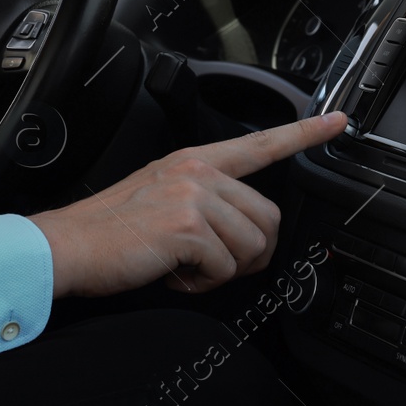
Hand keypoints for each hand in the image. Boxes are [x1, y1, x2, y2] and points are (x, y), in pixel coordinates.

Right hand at [27, 112, 347, 297]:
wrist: (68, 246)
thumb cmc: (108, 232)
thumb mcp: (160, 199)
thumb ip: (204, 202)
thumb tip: (242, 233)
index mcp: (192, 161)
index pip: (259, 144)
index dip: (304, 134)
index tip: (336, 121)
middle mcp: (196, 171)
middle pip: (268, 219)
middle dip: (248, 253)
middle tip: (209, 263)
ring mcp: (193, 195)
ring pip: (252, 247)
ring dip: (222, 271)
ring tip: (182, 265)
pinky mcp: (188, 226)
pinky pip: (226, 268)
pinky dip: (202, 283)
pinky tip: (172, 272)